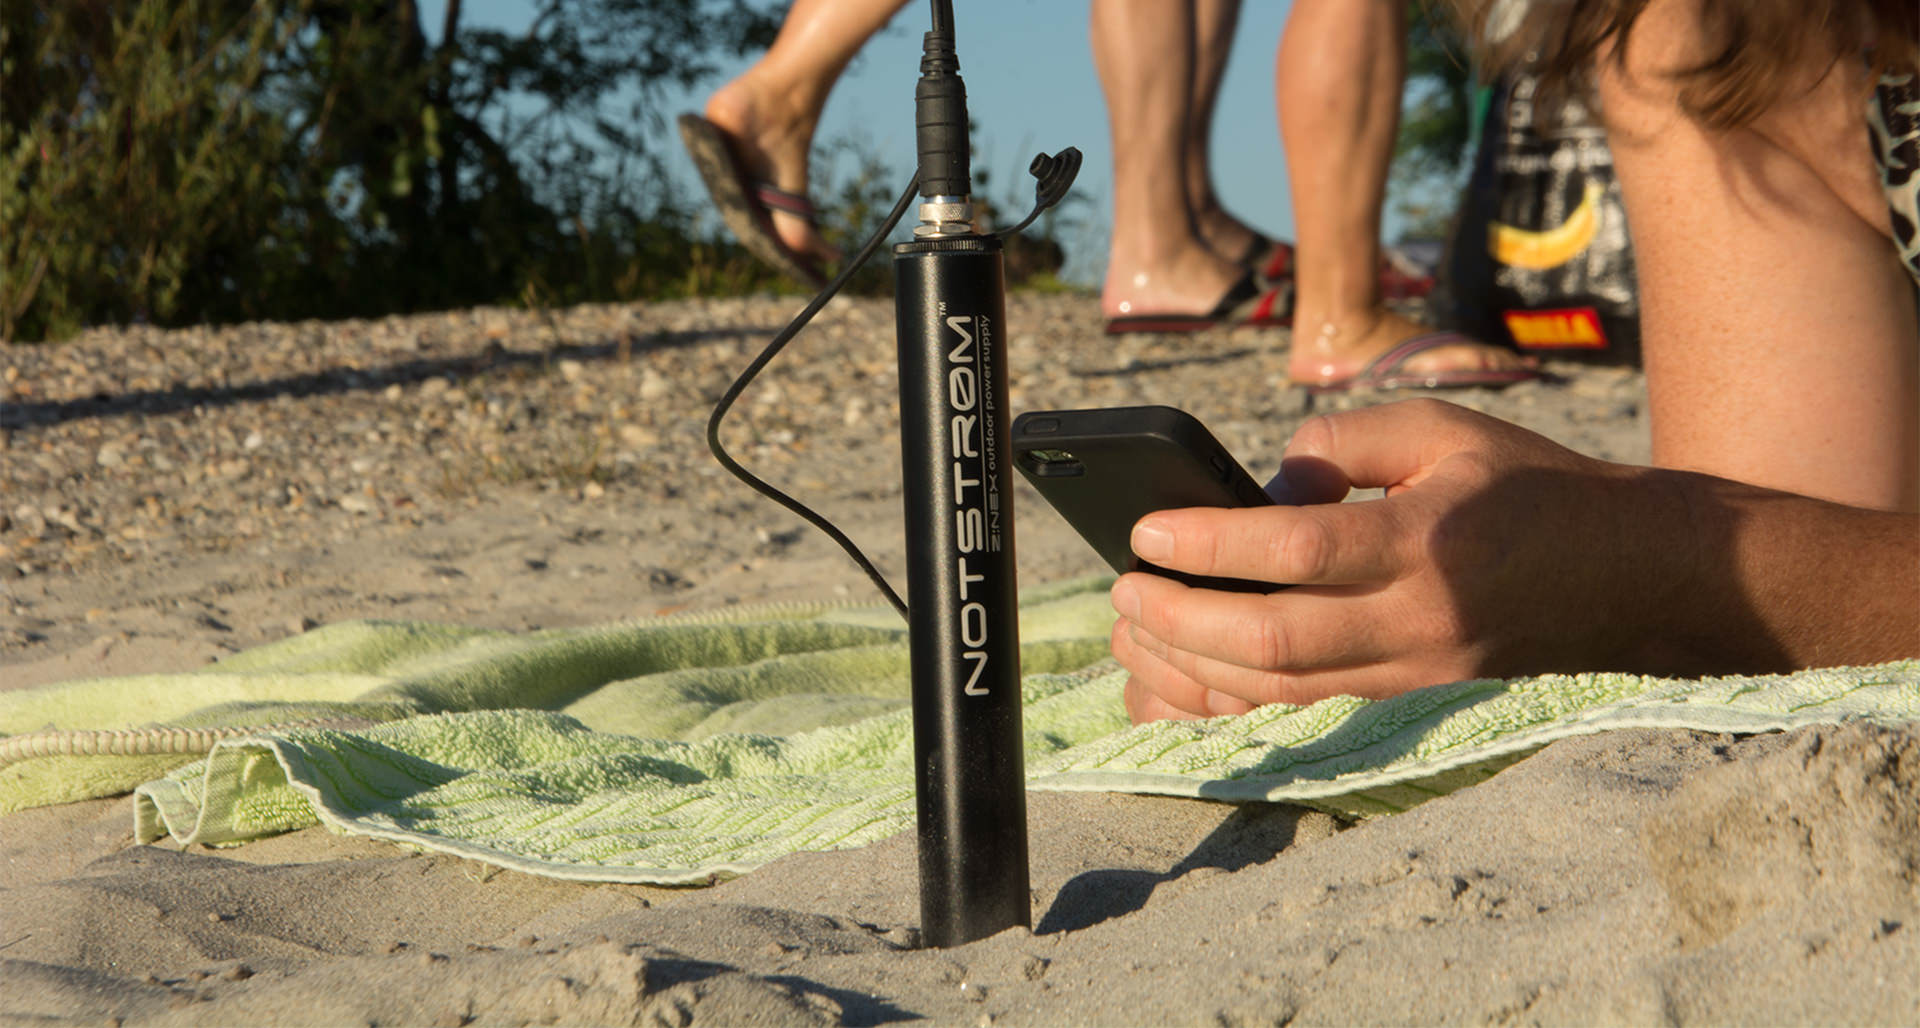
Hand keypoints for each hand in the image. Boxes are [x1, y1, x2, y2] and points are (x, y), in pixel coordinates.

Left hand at [1110, 399, 1687, 721]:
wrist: (1630, 575)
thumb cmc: (1526, 486)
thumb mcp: (1444, 427)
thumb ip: (1348, 437)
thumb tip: (1267, 484)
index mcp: (1428, 539)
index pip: (1299, 550)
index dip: (1211, 544)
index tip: (1146, 532)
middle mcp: (1421, 618)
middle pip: (1276, 641)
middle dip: (1181, 621)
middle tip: (1121, 591)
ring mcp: (1418, 669)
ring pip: (1284, 689)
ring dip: (1195, 667)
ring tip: (1134, 630)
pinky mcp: (1413, 694)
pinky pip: (1307, 706)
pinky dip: (1236, 698)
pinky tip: (1183, 676)